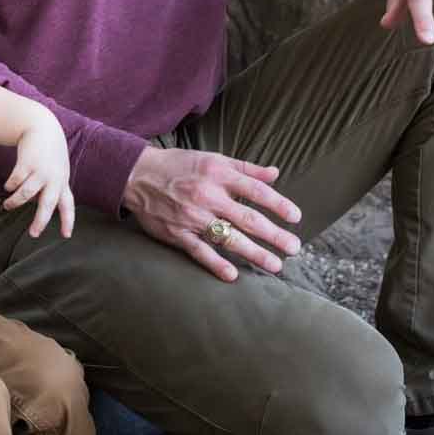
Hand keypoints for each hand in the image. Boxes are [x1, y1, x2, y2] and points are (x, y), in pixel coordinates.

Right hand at [0, 110, 74, 237]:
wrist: (43, 127)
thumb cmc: (50, 153)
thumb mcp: (57, 170)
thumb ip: (52, 189)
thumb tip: (37, 207)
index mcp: (62, 182)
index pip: (67, 205)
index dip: (67, 221)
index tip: (66, 236)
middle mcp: (53, 179)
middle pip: (48, 204)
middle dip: (41, 220)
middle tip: (33, 234)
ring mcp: (40, 171)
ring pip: (25, 194)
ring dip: (15, 202)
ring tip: (7, 207)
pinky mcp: (26, 163)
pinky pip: (15, 181)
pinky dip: (10, 186)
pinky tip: (8, 186)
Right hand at [122, 146, 299, 280]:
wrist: (137, 175)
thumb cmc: (179, 165)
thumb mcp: (213, 159)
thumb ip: (245, 168)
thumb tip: (275, 174)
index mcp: (219, 174)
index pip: (256, 190)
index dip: (278, 204)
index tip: (296, 217)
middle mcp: (208, 196)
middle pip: (248, 218)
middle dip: (274, 234)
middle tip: (294, 248)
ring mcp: (192, 217)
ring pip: (228, 238)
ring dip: (254, 253)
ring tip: (275, 265)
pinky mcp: (177, 233)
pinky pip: (200, 251)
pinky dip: (215, 264)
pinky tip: (233, 275)